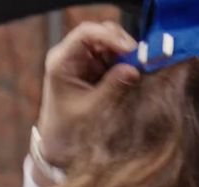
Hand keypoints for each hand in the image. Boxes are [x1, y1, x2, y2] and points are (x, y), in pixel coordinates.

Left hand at [37, 21, 139, 167]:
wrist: (58, 140)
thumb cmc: (69, 126)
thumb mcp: (92, 109)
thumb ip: (113, 87)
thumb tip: (133, 69)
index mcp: (62, 61)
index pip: (86, 34)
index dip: (109, 36)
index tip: (129, 49)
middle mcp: (72, 55)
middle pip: (101, 33)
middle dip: (122, 44)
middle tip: (139, 60)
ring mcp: (84, 59)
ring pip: (110, 43)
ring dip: (126, 54)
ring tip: (138, 69)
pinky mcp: (95, 67)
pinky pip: (114, 56)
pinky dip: (126, 62)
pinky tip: (134, 72)